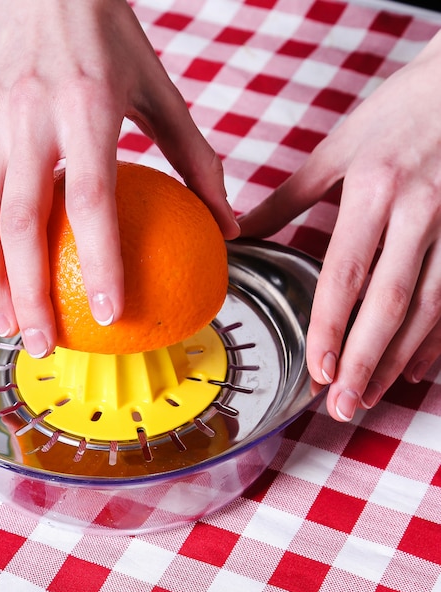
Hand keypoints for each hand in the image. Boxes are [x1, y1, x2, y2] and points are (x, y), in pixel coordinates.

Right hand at [0, 0, 238, 357]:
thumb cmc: (106, 32)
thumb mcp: (159, 89)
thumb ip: (196, 159)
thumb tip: (229, 225)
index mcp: (85, 106)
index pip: (91, 201)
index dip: (101, 263)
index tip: (112, 316)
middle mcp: (28, 115)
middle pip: (21, 224)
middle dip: (30, 297)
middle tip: (44, 347)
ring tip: (10, 327)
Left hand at [238, 30, 440, 421]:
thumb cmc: (396, 114)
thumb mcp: (337, 149)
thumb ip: (290, 197)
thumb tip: (242, 230)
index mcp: (373, 190)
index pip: (347, 273)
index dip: (331, 327)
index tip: (318, 371)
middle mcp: (418, 213)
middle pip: (390, 303)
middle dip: (365, 360)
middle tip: (343, 406)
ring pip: (428, 308)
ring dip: (398, 359)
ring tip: (371, 396)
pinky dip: (436, 339)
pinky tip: (415, 368)